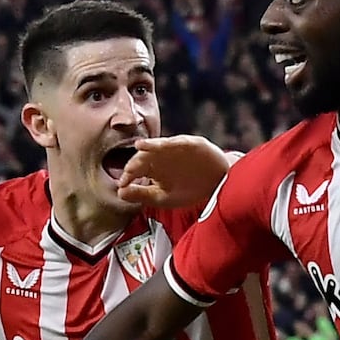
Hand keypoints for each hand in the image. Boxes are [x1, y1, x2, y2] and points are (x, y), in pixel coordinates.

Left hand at [117, 135, 231, 208]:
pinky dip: (166, 143)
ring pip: (157, 147)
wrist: (219, 184)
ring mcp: (174, 150)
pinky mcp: (189, 143)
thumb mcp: (163, 198)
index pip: (135, 170)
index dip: (127, 176)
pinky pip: (175, 142)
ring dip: (148, 147)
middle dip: (135, 165)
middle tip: (129, 174)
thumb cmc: (190, 190)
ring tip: (138, 148)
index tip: (122, 185)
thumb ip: (142, 195)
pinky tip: (160, 144)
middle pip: (143, 157)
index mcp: (152, 169)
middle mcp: (160, 157)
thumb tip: (119, 193)